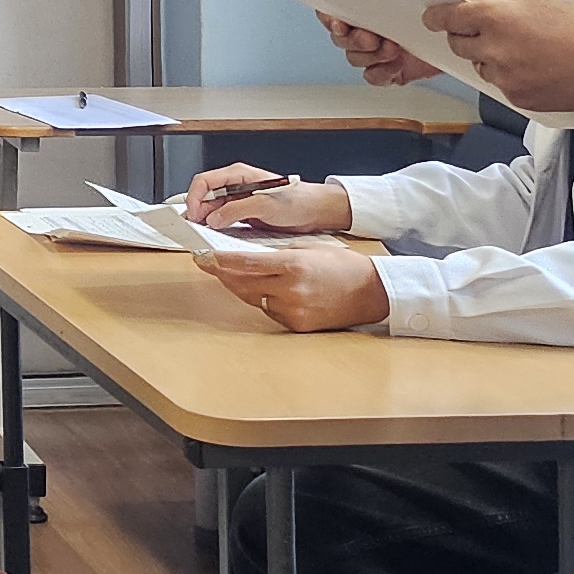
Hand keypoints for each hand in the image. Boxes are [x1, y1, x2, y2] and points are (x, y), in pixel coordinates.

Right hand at [187, 165, 355, 233]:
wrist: (316, 211)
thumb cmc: (297, 200)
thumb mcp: (265, 205)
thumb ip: (237, 210)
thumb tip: (213, 218)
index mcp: (238, 175)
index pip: (204, 182)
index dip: (194, 197)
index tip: (192, 214)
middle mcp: (236, 186)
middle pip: (205, 196)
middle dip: (197, 211)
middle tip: (195, 228)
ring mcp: (239, 200)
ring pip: (212, 209)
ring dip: (206, 220)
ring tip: (204, 233)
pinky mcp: (244, 214)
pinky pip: (223, 219)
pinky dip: (217, 227)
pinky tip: (218, 235)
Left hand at [200, 242, 389, 332]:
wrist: (371, 292)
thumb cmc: (343, 266)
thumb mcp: (308, 248)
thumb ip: (276, 253)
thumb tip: (246, 257)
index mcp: (293, 266)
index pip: (245, 263)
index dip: (220, 260)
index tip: (202, 255)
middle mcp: (290, 290)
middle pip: (243, 283)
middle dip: (223, 273)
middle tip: (207, 263)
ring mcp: (293, 310)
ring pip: (254, 298)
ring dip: (242, 286)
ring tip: (232, 274)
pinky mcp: (297, 325)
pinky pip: (270, 311)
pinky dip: (264, 300)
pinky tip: (266, 290)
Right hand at [322, 12, 437, 86]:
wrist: (461, 38)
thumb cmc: (443, 12)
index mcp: (368, 6)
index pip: (333, 9)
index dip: (330, 17)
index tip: (339, 22)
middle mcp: (367, 29)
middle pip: (341, 37)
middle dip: (353, 39)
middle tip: (371, 37)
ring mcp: (375, 52)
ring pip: (354, 57)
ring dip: (370, 55)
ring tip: (392, 48)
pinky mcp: (389, 71)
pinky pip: (373, 76)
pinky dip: (381, 72)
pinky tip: (395, 65)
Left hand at [423, 0, 573, 116]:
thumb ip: (500, 3)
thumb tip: (471, 4)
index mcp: (498, 19)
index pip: (450, 18)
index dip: (439, 17)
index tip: (432, 18)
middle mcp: (495, 50)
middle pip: (459, 45)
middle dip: (468, 37)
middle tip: (491, 32)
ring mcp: (506, 78)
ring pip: (482, 67)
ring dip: (493, 59)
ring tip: (529, 51)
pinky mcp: (518, 100)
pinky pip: (502, 86)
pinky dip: (512, 78)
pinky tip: (539, 69)